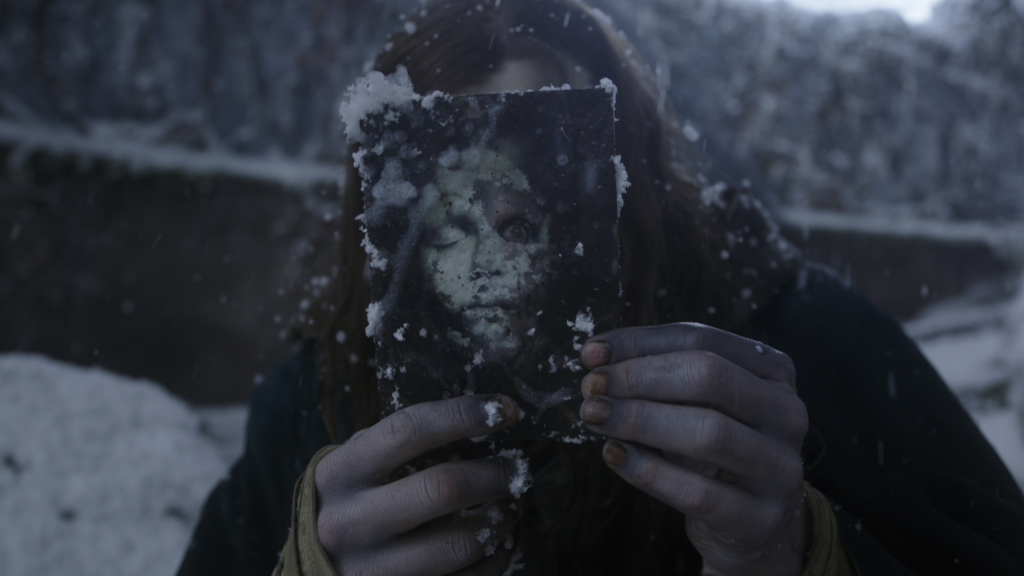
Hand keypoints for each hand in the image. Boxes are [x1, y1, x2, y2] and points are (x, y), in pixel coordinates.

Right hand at [315, 394, 521, 575]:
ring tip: (508, 511)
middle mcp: (348, 522)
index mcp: (340, 473)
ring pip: (459, 543)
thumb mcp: (355, 468)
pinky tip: (494, 545)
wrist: (309, 572)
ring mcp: (370, 569)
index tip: (505, 408)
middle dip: (493, 475)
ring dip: (499, 522)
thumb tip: (481, 417)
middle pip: (442, 487)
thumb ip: (399, 445)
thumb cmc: (349, 504)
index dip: (463, 414)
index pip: (409, 430)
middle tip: (515, 470)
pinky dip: (492, 560)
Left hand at [579, 323, 808, 575]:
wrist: (754, 525)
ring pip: (708, 432)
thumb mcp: (697, 405)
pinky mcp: (761, 518)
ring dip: (640, 420)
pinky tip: (615, 455)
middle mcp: (787, 413)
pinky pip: (699, 492)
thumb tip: (596, 356)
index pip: (702, 340)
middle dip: (640, 378)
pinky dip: (649, 471)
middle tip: (591, 386)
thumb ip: (658, 375)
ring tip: (595, 416)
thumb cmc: (715, 450)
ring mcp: (780, 467)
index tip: (591, 353)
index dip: (641, 343)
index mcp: (773, 371)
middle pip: (709, 377)